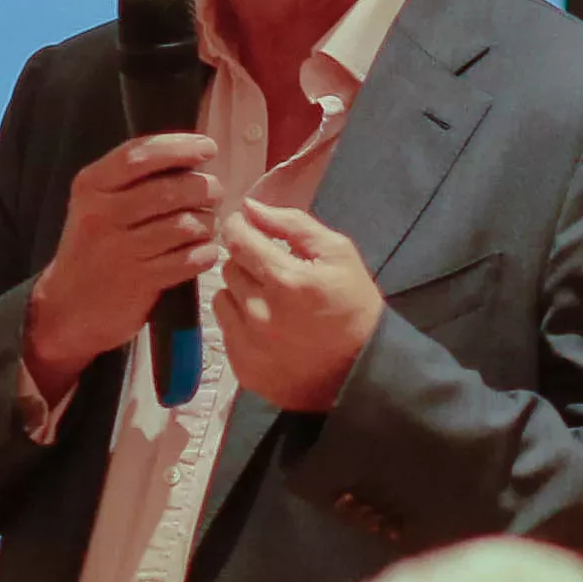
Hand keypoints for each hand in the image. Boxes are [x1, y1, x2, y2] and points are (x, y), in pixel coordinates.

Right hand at [24, 133, 221, 384]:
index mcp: (91, 186)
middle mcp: (102, 214)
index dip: (180, 148)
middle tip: (215, 192)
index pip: (140, 155)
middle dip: (203, 187)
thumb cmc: (93, 247)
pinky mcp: (138, 281)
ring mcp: (120, 250)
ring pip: (185, 224)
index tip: (207, 148)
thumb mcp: (97, 204)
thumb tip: (191, 156)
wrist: (68, 306)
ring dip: (208, 222)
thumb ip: (133, 180)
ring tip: (208, 224)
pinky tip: (204, 252)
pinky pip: (188, 259)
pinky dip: (205, 253)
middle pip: (170, 190)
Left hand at [219, 193, 383, 411]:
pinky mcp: (242, 366)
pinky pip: (225, 329)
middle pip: (229, 267)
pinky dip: (240, 323)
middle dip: (247, 263)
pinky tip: (267, 329)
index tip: (247, 228)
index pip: (237, 240)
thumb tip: (250, 207)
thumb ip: (293, 225)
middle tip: (272, 273)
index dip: (239, 228)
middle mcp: (259, 312)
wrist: (360, 373)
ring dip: (240, 293)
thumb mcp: (338, 254)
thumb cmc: (354, 307)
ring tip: (269, 302)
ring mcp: (248, 343)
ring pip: (222, 297)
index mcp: (286, 280)